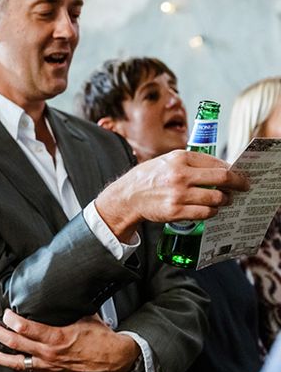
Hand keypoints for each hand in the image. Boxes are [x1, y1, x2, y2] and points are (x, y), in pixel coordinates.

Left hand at [0, 309, 138, 371]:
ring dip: (0, 354)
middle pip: (15, 344)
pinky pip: (27, 371)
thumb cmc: (100, 336)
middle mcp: (49, 353)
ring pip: (17, 363)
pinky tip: (6, 360)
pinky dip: (14, 365)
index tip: (5, 311)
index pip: (24, 328)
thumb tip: (56, 290)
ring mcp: (49, 365)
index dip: (10, 319)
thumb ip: (66, 306)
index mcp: (57, 337)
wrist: (115, 359)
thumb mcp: (84, 315)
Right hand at [96, 150, 249, 240]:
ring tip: (224, 200)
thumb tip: (219, 168)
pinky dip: (212, 212)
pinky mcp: (176, 211)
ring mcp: (178, 194)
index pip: (217, 162)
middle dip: (238, 183)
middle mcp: (180, 175)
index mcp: (179, 158)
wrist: (127, 197)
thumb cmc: (148, 178)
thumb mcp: (166, 161)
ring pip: (216, 198)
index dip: (233, 169)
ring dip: (224, 200)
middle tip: (244, 187)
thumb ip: (190, 162)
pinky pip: (205, 213)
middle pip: (223, 178)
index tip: (240, 174)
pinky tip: (210, 210)